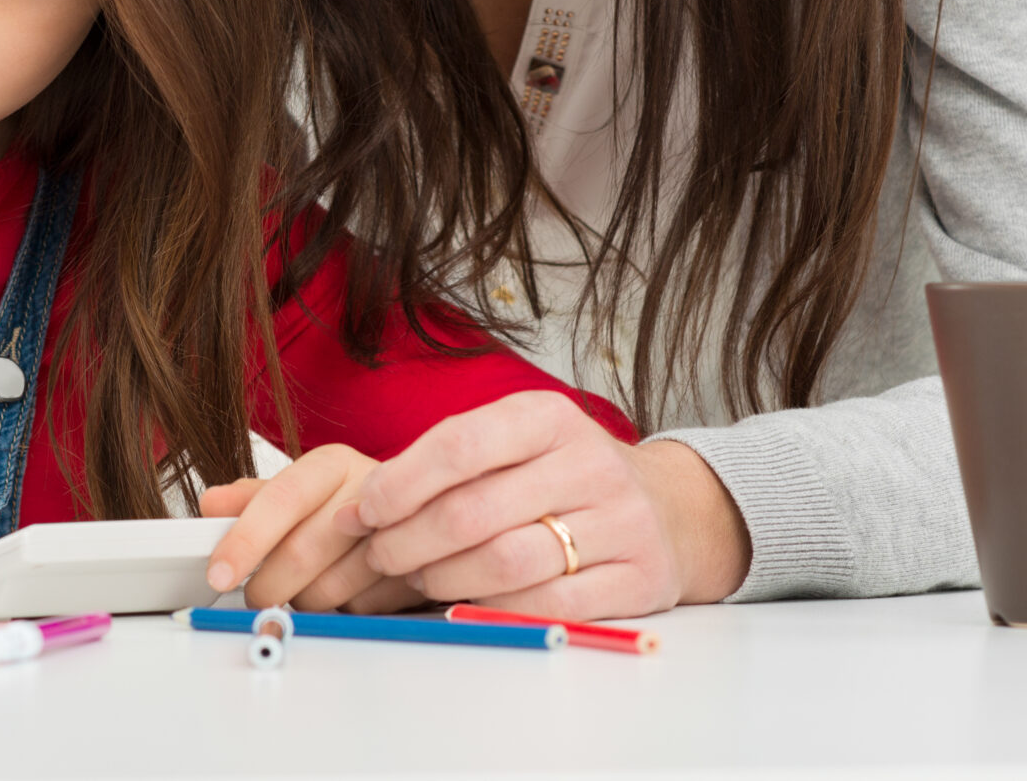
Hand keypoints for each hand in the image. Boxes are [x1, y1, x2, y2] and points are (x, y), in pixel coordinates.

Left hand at [199, 445, 420, 611]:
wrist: (417, 515)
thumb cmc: (344, 505)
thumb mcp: (299, 492)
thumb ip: (252, 499)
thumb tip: (211, 504)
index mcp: (333, 464)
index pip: (281, 499)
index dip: (246, 539)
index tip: (219, 573)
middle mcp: (369, 490)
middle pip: (302, 552)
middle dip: (268, 585)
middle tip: (258, 593)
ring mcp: (400, 532)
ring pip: (330, 589)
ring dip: (306, 599)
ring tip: (308, 584)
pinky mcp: (417, 572)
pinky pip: (361, 609)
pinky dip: (344, 608)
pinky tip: (347, 588)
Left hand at [353, 391, 748, 617]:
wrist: (670, 508)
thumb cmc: (564, 475)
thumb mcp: (517, 443)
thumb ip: (446, 466)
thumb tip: (356, 510)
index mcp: (549, 417)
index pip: (460, 444)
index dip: (400, 483)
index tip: (363, 511)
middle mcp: (590, 463)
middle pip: (474, 513)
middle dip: (409, 541)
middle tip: (381, 555)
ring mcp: (621, 522)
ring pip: (507, 563)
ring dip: (445, 579)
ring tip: (419, 578)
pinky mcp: (639, 578)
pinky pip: (548, 603)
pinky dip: (495, 608)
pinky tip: (469, 601)